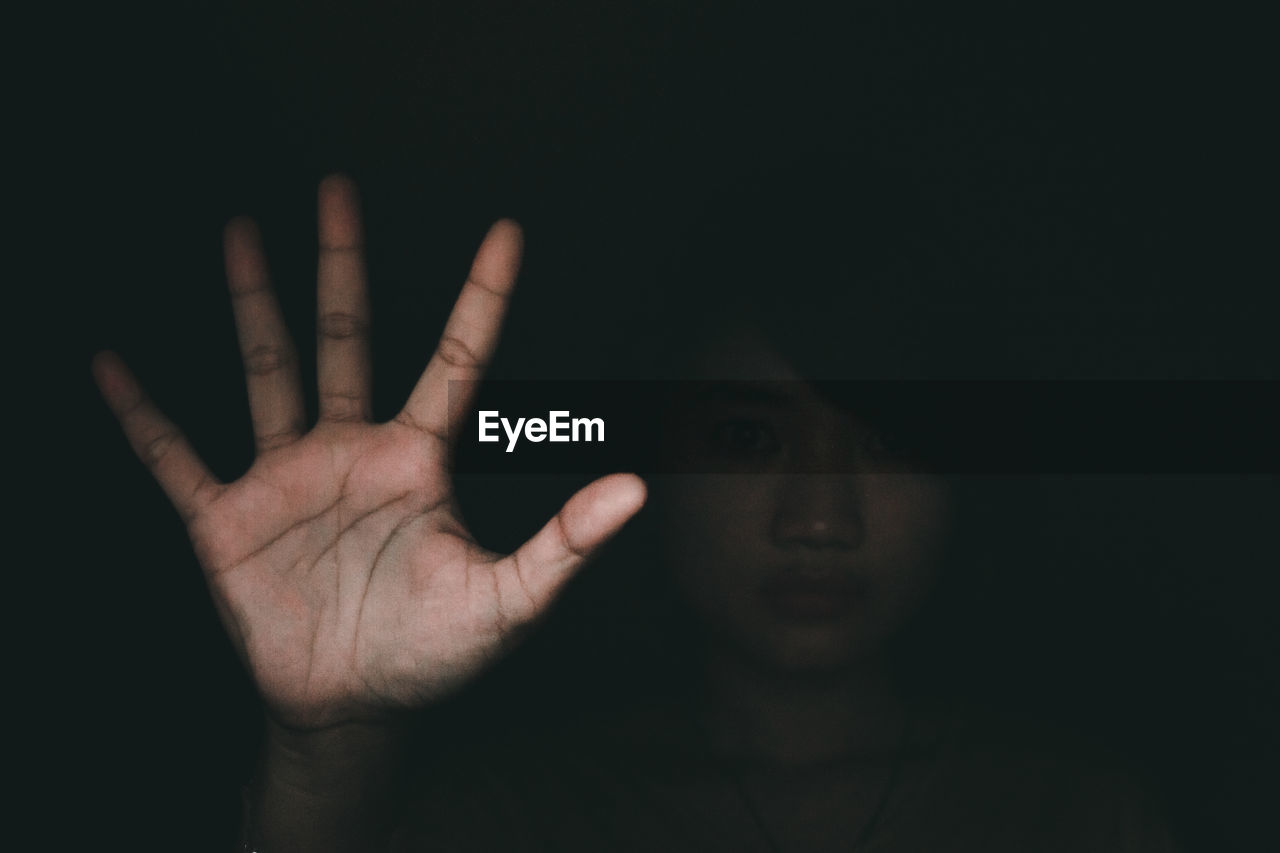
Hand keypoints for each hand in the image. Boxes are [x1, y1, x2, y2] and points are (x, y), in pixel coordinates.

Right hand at [94, 176, 645, 731]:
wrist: (354, 709)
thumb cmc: (435, 653)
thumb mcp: (509, 600)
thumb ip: (566, 543)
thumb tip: (639, 489)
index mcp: (419, 459)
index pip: (457, 359)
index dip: (482, 296)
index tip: (508, 230)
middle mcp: (352, 450)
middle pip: (347, 336)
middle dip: (342, 264)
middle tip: (339, 187)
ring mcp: (286, 477)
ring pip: (267, 370)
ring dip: (253, 304)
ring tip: (240, 232)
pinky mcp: (226, 518)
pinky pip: (176, 456)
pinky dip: (142, 416)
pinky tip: (111, 365)